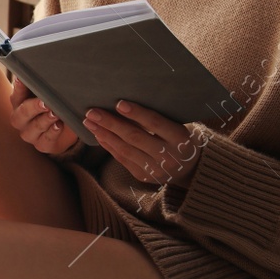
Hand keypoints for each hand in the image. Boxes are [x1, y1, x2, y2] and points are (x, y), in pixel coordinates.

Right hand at [10, 78, 78, 155]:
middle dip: (34, 107)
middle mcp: (20, 120)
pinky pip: (46, 140)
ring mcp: (29, 134)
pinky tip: (59, 125)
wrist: (63, 128)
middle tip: (45, 102)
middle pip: (23, 113)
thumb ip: (42, 85)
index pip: (16, 94)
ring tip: (56, 113)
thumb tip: (44, 68)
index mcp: (18, 103)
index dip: (20, 88)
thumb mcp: (47, 94)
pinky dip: (53, 132)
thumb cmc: (52, 106)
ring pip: (35, 127)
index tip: (24, 80)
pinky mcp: (41, 145)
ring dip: (46, 119)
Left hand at [83, 100, 199, 187]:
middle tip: (92, 112)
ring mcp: (156, 169)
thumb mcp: (177, 125)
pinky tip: (98, 134)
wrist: (191, 167)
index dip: (137, 113)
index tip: (118, 103)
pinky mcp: (144, 176)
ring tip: (89, 122)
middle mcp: (168, 156)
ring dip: (104, 134)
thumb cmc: (180, 137)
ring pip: (125, 150)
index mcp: (180, 138)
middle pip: (135, 137)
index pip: (155, 123)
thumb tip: (124, 102)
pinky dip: (109, 146)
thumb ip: (157, 117)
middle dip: (111, 123)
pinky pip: (122, 159)